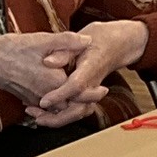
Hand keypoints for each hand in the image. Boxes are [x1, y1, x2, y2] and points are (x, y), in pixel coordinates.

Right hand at [0, 30, 90, 106]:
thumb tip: (88, 40)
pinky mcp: (29, 100)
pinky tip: (58, 94)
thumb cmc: (13, 50)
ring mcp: (36, 101)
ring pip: (60, 109)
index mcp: (54, 83)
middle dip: (84, 102)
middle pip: (72, 107)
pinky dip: (56, 105)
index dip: (94, 93)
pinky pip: (47, 108)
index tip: (103, 89)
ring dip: (70, 104)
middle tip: (96, 94)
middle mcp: (47, 97)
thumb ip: (68, 41)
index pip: (81, 95)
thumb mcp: (43, 40)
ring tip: (80, 95)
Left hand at [30, 19, 148, 127]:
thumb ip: (65, 50)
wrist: (120, 44)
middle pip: (78, 109)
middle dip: (57, 118)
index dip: (60, 95)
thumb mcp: (84, 36)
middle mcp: (92, 85)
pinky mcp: (88, 96)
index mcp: (91, 68)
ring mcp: (91, 93)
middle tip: (36, 116)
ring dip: (57, 120)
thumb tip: (47, 61)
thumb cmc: (101, 38)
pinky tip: (44, 113)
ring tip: (37, 117)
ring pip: (77, 114)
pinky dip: (60, 116)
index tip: (43, 101)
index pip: (76, 86)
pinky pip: (76, 111)